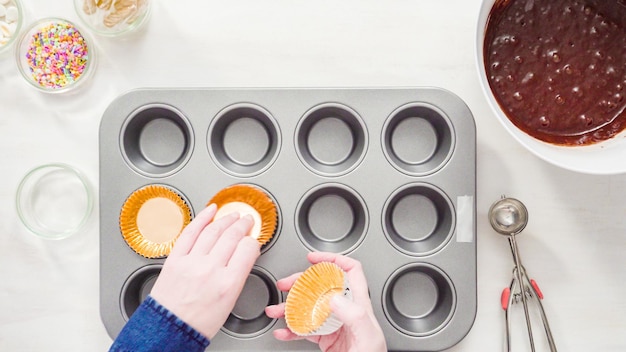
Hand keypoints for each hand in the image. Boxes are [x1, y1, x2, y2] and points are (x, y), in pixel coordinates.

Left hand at [150, 203, 260, 338]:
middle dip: (243, 224)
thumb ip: (237, 275)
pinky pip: (190, 232)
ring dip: (226, 219)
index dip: (253, 241)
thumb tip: (243, 255)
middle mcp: (210, 270)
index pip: (248, 248)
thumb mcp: (229, 301)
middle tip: (247, 220)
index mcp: (228, 283)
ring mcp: (191, 262)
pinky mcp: (175, 258)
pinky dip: (202, 217)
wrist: (169, 329)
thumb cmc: (198, 322)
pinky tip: (210, 210)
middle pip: (232, 235)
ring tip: (232, 215)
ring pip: (213, 230)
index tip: (252, 239)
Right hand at [265, 252, 386, 351]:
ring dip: (289, 307)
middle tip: (285, 284)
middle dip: (300, 282)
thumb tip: (333, 297)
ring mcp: (335, 325)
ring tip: (275, 310)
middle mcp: (346, 312)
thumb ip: (354, 315)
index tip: (313, 259)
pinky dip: (291, 330)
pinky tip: (283, 331)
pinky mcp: (326, 340)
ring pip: (308, 308)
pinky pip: (305, 330)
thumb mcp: (367, 337)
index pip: (350, 271)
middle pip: (321, 287)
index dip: (332, 259)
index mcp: (359, 306)